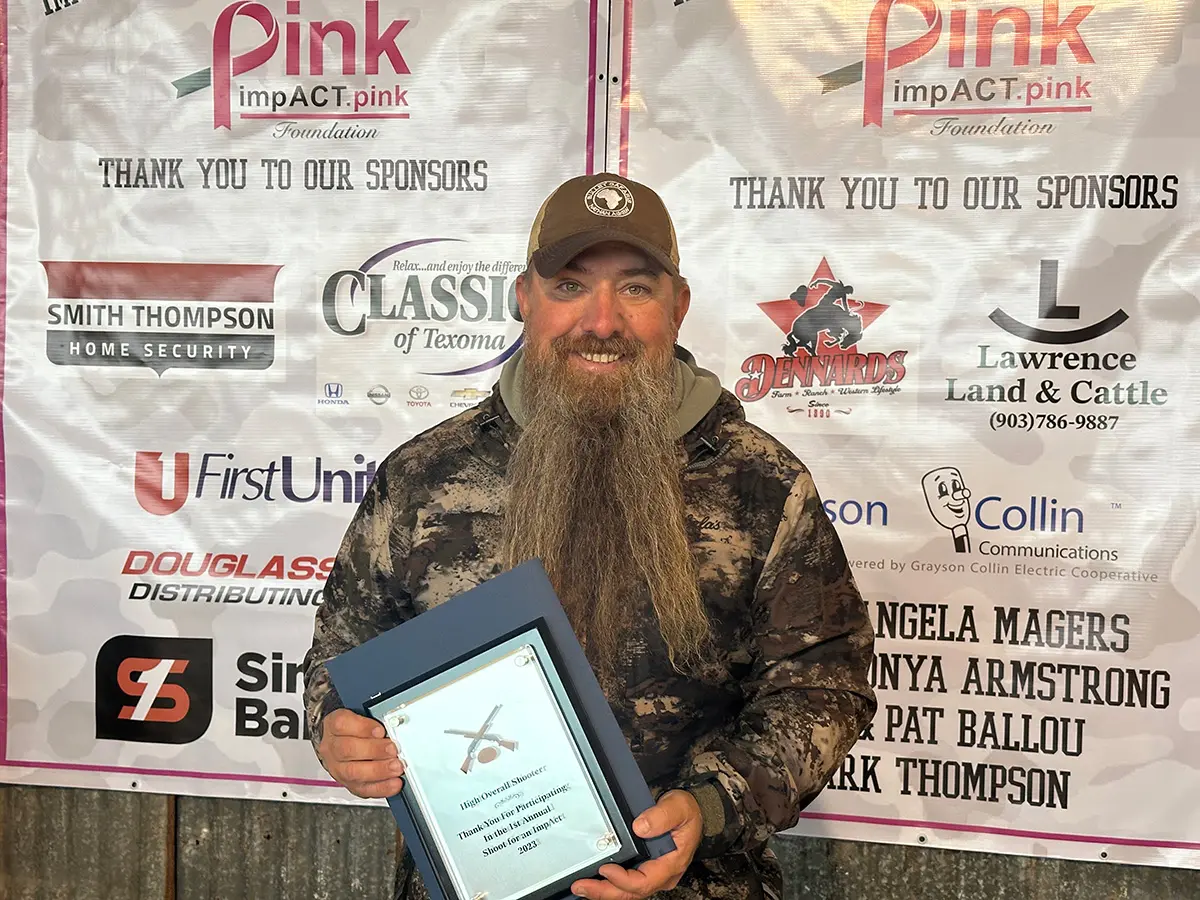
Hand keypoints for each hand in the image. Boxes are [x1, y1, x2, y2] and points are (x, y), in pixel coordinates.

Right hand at [317, 708, 405, 798]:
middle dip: (374, 750)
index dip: (362, 728)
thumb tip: (392, 726)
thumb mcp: (358, 714)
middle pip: (347, 750)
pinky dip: (381, 788)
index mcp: (334, 725)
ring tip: (396, 767)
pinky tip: (394, 784)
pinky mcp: (348, 783)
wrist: (337, 742)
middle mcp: (332, 748)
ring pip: (353, 772)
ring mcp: (338, 768)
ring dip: (378, 770)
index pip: (341, 724)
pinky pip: (362, 789)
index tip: (380, 730)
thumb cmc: (351, 728)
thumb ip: (373, 718)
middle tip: (393, 750)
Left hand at [571, 790, 702, 899]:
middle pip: (631, 892)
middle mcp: (661, 874)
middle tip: (581, 886)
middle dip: (605, 892)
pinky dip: (609, 883)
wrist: (691, 811)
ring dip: (604, 890)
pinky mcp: (644, 868)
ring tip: (582, 886)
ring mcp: (652, 873)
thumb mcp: (678, 807)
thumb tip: (640, 827)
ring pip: (627, 891)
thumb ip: (661, 816)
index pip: (644, 882)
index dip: (622, 880)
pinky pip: (626, 883)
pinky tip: (594, 880)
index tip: (605, 868)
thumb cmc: (687, 812)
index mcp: (671, 864)